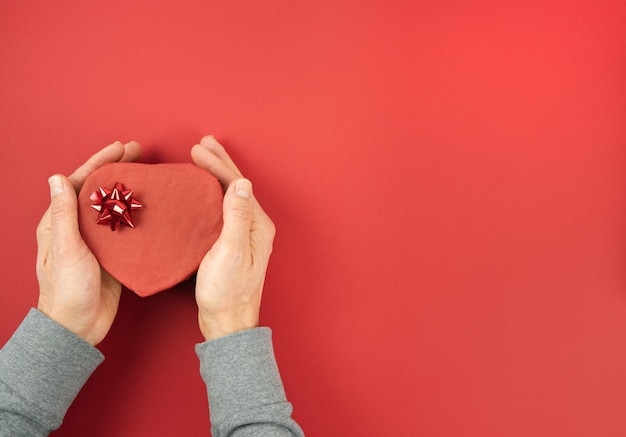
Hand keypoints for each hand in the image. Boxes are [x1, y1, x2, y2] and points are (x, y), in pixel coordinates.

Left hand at [36, 141, 141, 345]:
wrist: (78, 325)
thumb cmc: (66, 289)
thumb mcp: (65, 248)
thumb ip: (63, 214)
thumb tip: (58, 177)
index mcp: (61, 222)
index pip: (81, 182)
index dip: (100, 162)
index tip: (120, 148)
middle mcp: (78, 227)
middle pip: (100, 189)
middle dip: (118, 168)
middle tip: (139, 152)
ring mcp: (96, 241)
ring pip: (115, 206)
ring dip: (130, 188)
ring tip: (148, 173)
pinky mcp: (112, 255)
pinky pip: (127, 228)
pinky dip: (139, 214)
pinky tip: (152, 207)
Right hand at [191, 136, 275, 340]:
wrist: (227, 321)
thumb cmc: (227, 291)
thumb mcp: (229, 252)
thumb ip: (236, 217)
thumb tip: (240, 183)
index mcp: (257, 225)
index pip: (237, 185)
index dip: (219, 165)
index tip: (199, 149)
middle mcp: (255, 226)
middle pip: (237, 186)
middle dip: (220, 162)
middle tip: (203, 143)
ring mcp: (245, 234)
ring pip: (231, 194)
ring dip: (218, 174)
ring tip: (204, 157)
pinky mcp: (233, 242)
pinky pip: (224, 208)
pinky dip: (213, 192)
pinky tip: (204, 190)